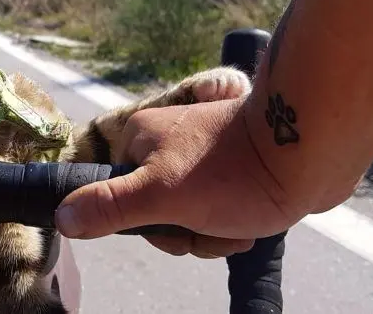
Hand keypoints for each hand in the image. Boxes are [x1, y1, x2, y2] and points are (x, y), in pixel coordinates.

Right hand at [54, 98, 303, 257]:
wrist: (311, 152)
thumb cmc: (231, 171)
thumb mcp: (160, 197)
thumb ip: (109, 207)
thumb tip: (62, 215)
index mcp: (141, 139)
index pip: (119, 197)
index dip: (145, 224)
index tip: (172, 225)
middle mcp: (168, 142)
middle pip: (155, 210)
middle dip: (184, 232)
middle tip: (209, 226)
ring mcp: (202, 155)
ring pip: (189, 214)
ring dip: (212, 232)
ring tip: (237, 225)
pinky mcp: (234, 167)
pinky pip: (218, 207)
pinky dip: (232, 222)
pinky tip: (251, 224)